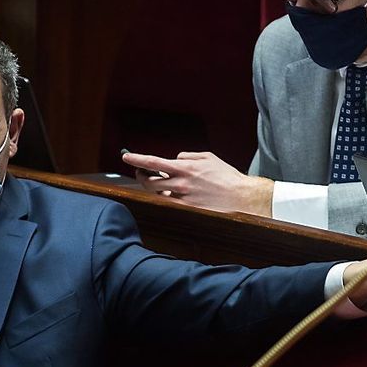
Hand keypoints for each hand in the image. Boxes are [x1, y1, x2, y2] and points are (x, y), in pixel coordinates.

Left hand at [122, 150, 273, 216]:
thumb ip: (187, 156)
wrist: (241, 197)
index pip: (153, 162)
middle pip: (149, 182)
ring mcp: (183, 199)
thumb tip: (175, 158)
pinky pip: (169, 204)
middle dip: (141, 177)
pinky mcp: (187, 210)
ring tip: (156, 183)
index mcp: (185, 168)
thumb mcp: (207, 157)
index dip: (137, 159)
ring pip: (157, 194)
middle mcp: (181, 184)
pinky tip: (170, 195)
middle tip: (140, 173)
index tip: (126, 157)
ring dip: (153, 188)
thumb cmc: (226, 176)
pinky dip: (166, 198)